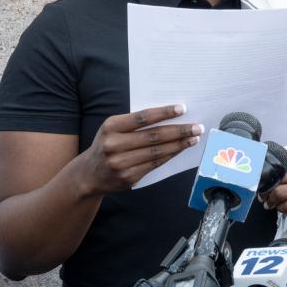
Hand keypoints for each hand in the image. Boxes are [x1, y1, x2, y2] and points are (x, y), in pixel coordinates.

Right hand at [78, 105, 200, 194]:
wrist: (89, 174)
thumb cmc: (107, 145)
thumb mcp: (113, 129)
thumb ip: (135, 123)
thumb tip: (169, 117)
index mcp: (111, 127)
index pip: (143, 117)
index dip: (164, 113)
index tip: (182, 109)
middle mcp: (114, 145)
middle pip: (153, 136)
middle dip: (179, 131)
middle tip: (197, 127)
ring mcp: (121, 163)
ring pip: (157, 152)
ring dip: (179, 145)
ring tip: (193, 138)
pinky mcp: (128, 177)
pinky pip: (155, 164)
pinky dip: (170, 156)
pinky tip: (180, 150)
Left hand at [259, 151, 286, 231]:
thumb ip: (277, 169)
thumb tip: (256, 166)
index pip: (279, 160)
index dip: (267, 171)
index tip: (262, 180)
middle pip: (278, 178)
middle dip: (266, 189)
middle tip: (264, 195)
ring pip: (280, 192)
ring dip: (272, 200)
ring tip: (272, 203)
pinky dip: (281, 208)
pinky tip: (283, 208)